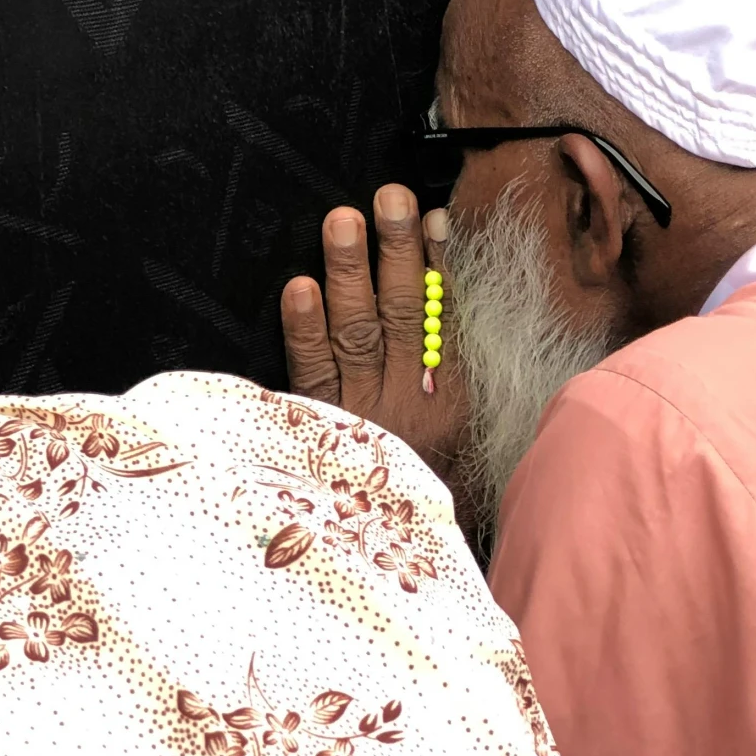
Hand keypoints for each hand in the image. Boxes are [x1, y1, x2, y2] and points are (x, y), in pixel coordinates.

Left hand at [281, 186, 468, 485]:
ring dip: (350, 272)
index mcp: (449, 401)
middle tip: (388, 197)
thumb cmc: (422, 480)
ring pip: (355, 333)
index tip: (431, 217)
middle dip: (395, 251)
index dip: (437, 266)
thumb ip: (448, 361)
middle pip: (400, 315)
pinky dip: (305, 331)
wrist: (388, 558)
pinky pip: (311, 375)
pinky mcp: (315, 429)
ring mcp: (359, 415)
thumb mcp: (455, 428)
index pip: (443, 319)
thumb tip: (441, 282)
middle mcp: (406, 404)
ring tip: (343, 220)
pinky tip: (300, 290)